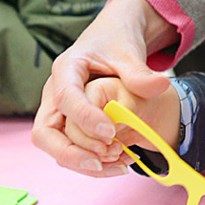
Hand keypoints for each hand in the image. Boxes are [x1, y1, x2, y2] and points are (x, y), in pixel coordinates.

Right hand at [31, 0, 176, 174]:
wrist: (112, 40)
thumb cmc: (116, 42)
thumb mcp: (128, 52)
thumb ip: (140, 72)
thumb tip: (160, 86)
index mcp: (66, 69)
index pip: (66, 98)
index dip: (85, 118)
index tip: (111, 133)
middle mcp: (54, 92)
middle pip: (44, 132)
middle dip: (70, 152)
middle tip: (104, 160)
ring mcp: (57, 111)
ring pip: (55, 146)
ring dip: (82, 162)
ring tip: (119, 165)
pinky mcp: (67, 124)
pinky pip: (70, 148)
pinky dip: (90, 161)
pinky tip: (119, 163)